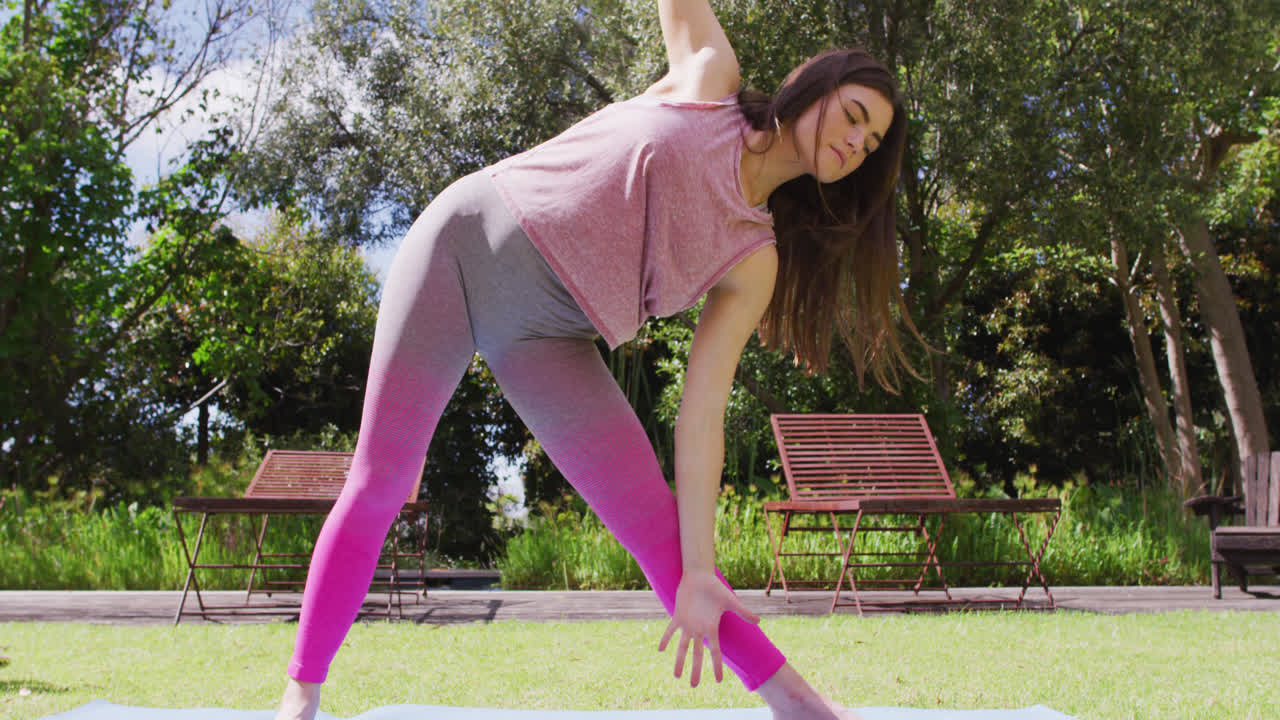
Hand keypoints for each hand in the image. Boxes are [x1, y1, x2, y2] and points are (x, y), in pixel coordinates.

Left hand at [657, 571, 760, 686]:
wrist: (700, 577)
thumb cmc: (716, 588)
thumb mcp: (730, 601)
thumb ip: (743, 612)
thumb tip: (759, 621)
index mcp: (712, 628)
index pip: (715, 652)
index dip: (716, 666)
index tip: (718, 681)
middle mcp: (699, 629)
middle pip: (697, 654)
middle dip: (696, 670)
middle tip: (694, 686)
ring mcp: (688, 623)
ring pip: (683, 646)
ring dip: (680, 660)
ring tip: (677, 676)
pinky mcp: (678, 615)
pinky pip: (671, 630)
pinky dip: (666, 638)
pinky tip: (661, 649)